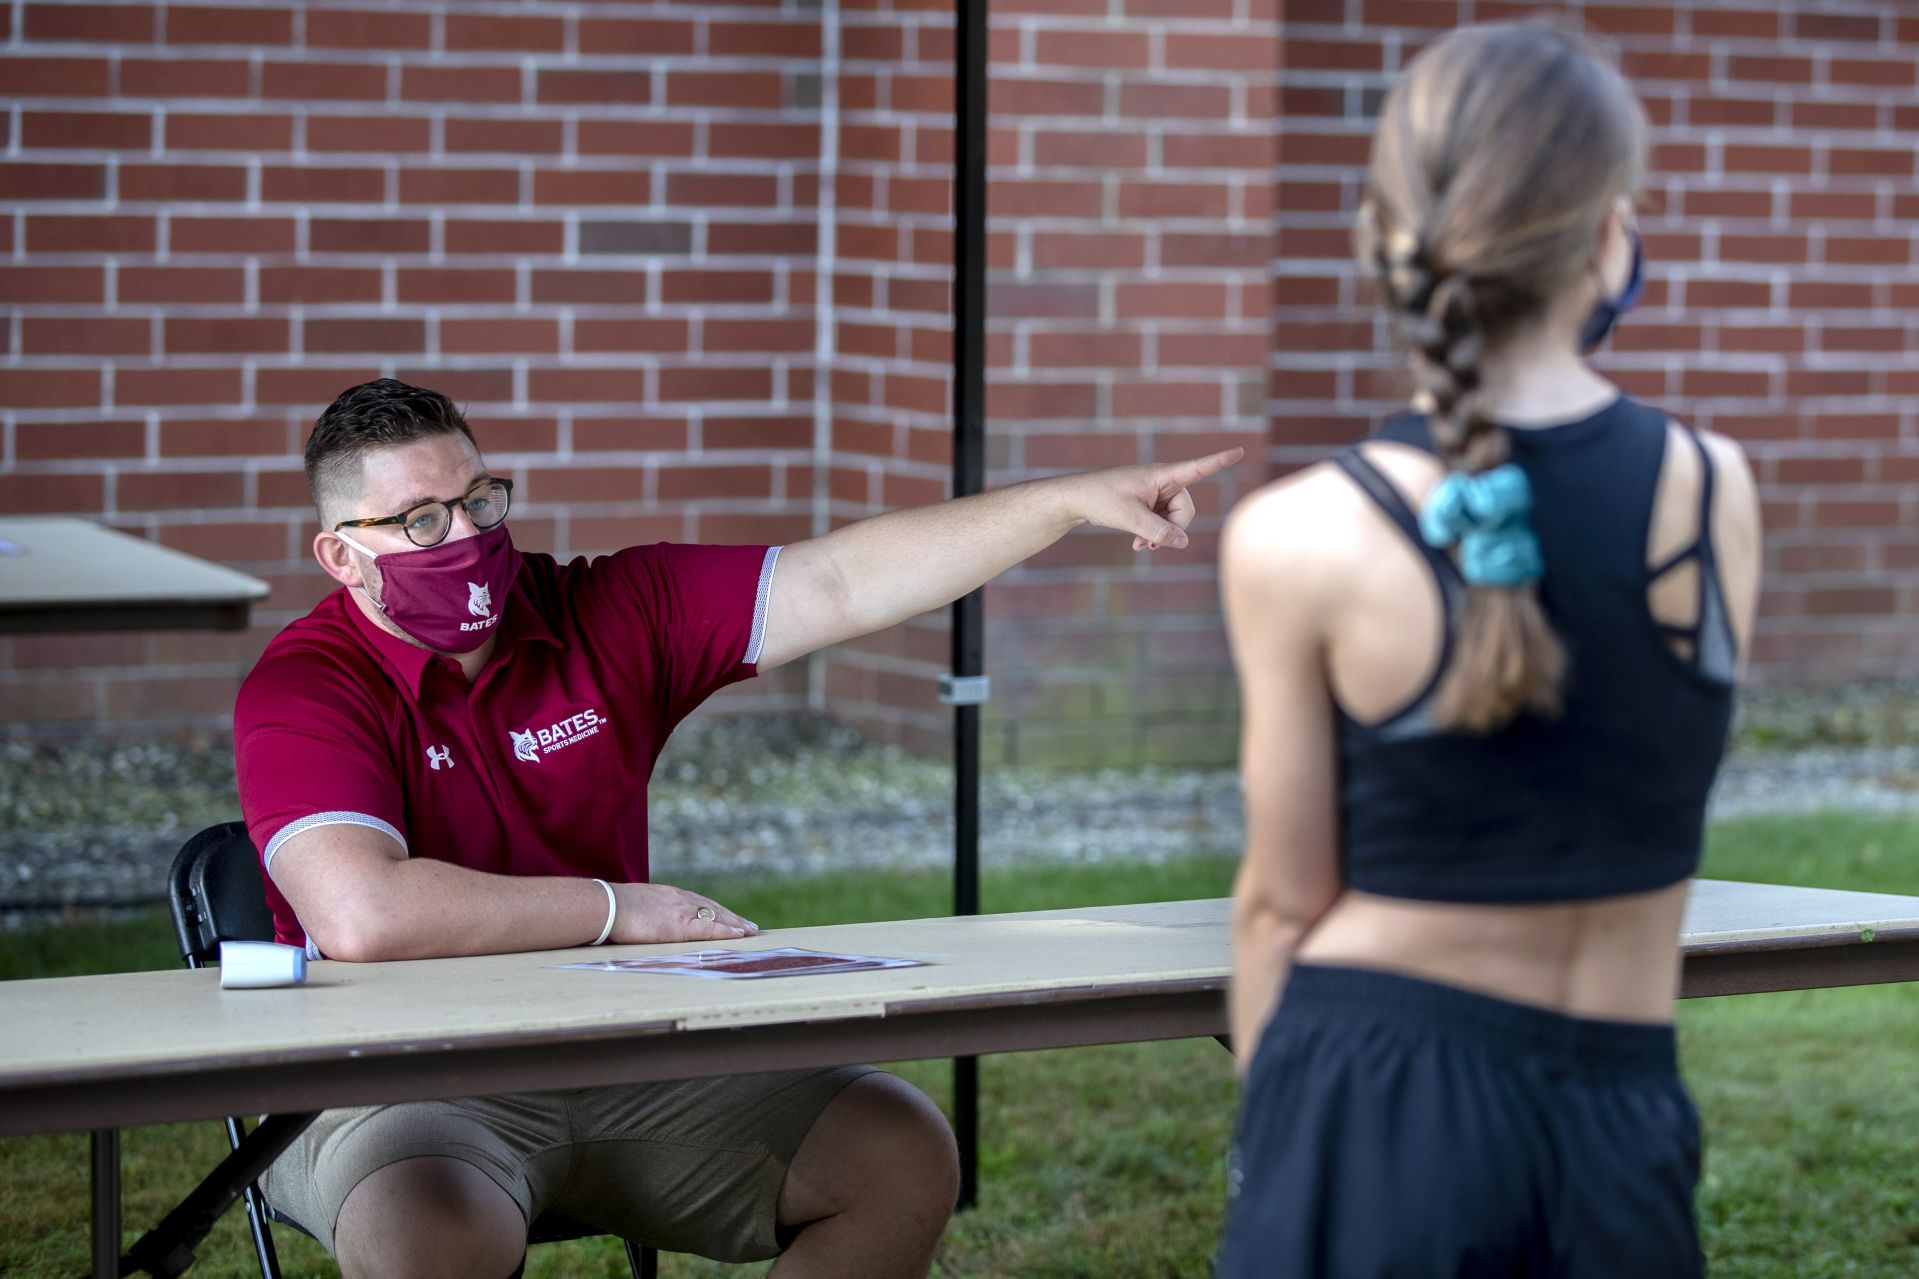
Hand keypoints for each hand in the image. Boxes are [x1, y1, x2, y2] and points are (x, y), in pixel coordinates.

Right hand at [610, 882, 758, 943]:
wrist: (607, 906)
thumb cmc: (612, 908)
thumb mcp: (634, 905)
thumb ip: (645, 911)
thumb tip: (643, 920)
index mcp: (668, 895)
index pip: (698, 902)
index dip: (715, 910)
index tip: (728, 916)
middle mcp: (680, 900)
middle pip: (713, 908)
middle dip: (732, 917)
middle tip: (749, 926)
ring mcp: (682, 912)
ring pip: (717, 916)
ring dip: (736, 924)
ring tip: (752, 931)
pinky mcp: (681, 926)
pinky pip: (710, 929)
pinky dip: (727, 931)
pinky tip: (740, 934)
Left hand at [1067, 448, 1244, 550]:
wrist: (1075, 499)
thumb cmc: (1101, 499)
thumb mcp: (1130, 518)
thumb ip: (1158, 532)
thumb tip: (1182, 543)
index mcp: (1161, 474)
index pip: (1197, 468)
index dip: (1219, 461)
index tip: (1239, 451)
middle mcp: (1162, 481)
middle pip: (1186, 508)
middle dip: (1174, 529)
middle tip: (1152, 545)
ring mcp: (1154, 492)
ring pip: (1174, 518)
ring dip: (1162, 535)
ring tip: (1142, 548)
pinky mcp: (1146, 502)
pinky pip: (1161, 521)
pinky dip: (1154, 534)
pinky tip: (1139, 546)